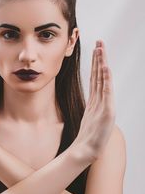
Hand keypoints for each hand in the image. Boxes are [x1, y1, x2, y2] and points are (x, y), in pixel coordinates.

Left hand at [71, 40, 115, 163]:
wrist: (86, 151)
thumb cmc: (87, 137)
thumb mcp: (87, 117)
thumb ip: (91, 106)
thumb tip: (91, 98)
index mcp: (95, 101)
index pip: (96, 78)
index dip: (96, 64)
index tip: (96, 49)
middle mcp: (101, 101)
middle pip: (101, 76)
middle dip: (100, 58)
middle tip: (100, 42)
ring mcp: (105, 105)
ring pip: (103, 80)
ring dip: (102, 64)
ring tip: (101, 50)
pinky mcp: (107, 112)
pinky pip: (106, 92)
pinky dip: (107, 80)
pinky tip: (106, 69)